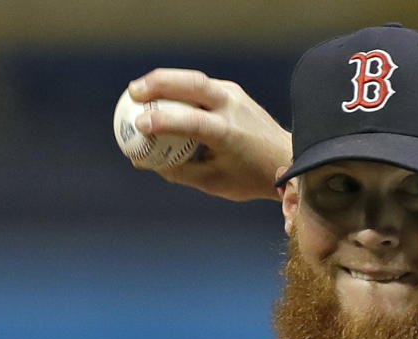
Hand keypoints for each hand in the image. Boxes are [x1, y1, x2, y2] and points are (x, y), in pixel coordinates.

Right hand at [128, 68, 291, 200]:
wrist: (285, 160)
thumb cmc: (249, 176)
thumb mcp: (213, 182)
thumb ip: (178, 171)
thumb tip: (141, 159)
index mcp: (229, 133)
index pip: (192, 121)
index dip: (163, 120)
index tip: (138, 124)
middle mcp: (233, 108)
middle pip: (192, 84)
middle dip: (158, 84)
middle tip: (132, 93)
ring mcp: (234, 95)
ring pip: (194, 79)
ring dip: (165, 80)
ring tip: (138, 90)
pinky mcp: (232, 91)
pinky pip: (199, 85)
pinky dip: (178, 87)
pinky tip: (159, 94)